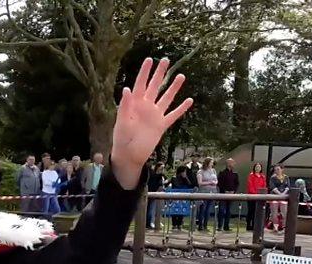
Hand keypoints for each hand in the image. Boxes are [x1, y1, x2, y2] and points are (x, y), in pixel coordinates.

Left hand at [111, 58, 192, 188]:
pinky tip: (189, 100)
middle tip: (166, 60)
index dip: (145, 72)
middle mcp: (146, 107)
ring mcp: (155, 115)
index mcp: (135, 104)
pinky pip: (173, 115)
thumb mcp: (121, 122)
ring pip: (166, 98)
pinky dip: (181, 108)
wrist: (129, 155)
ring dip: (173, 87)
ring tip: (181, 75)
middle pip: (154, 86)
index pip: (140, 84)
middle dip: (160, 73)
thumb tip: (126, 89)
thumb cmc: (121, 139)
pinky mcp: (162, 125)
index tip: (150, 59)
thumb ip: (124, 106)